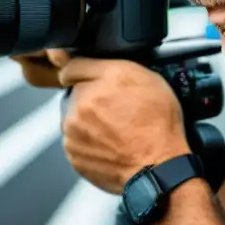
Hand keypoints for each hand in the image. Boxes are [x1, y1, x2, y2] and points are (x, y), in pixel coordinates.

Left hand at [52, 51, 191, 193]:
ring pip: (75, 119)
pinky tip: (113, 143)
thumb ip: (104, 63)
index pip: (72, 67)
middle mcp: (79, 105)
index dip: (88, 72)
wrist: (158, 167)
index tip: (95, 81)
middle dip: (92, 99)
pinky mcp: (74, 155)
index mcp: (94, 83)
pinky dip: (91, 142)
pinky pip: (78, 142)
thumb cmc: (157, 125)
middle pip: (75, 94)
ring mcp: (73, 133)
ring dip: (90, 121)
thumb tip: (65, 56)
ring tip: (118, 130)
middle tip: (118, 110)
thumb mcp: (143, 76)